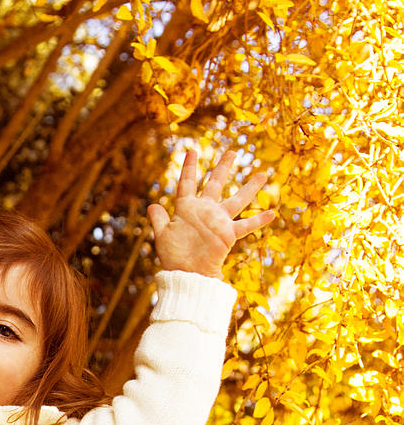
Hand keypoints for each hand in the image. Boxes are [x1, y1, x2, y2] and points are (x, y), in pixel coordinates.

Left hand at [147, 150, 275, 279]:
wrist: (186, 273)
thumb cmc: (173, 256)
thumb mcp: (162, 234)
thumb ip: (158, 219)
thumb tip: (152, 204)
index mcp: (186, 207)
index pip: (187, 182)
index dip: (189, 167)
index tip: (192, 150)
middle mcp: (205, 210)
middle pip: (216, 183)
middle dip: (223, 167)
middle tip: (232, 151)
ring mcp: (218, 221)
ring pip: (237, 200)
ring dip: (250, 187)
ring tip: (263, 174)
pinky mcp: (228, 234)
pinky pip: (245, 226)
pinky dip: (258, 220)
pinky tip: (272, 213)